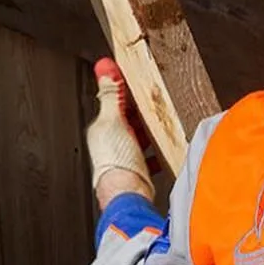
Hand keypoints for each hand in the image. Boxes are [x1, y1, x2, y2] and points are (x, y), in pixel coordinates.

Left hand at [87, 58, 154, 206]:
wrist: (128, 194)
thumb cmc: (117, 162)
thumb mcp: (113, 120)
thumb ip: (111, 96)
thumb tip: (104, 70)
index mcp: (101, 129)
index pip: (112, 102)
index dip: (123, 90)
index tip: (132, 78)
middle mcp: (110, 143)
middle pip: (126, 120)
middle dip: (138, 110)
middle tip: (152, 98)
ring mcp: (124, 156)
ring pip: (137, 136)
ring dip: (148, 130)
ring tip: (160, 122)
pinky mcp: (138, 169)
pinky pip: (148, 155)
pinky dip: (156, 150)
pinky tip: (162, 148)